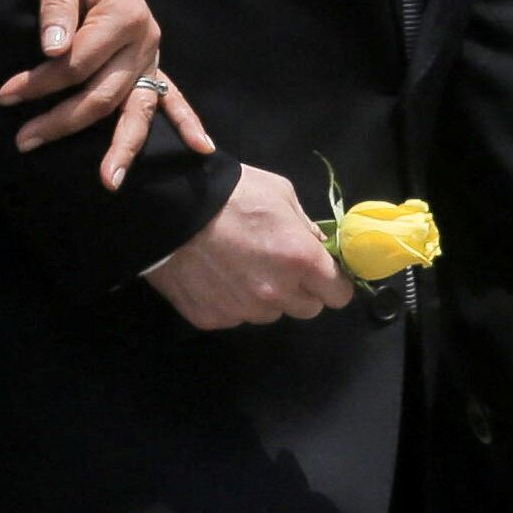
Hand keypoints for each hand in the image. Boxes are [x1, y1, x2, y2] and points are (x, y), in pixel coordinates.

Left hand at [0, 0, 211, 185]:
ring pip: (136, 108)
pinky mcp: (148, 59)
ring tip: (108, 182)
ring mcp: (150, 52)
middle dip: (63, 122)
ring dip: (122, 145)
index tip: (4, 94)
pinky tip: (201, 148)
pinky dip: (186, 121)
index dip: (39, 83)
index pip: (78, 65)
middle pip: (103, 95)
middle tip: (22, 142)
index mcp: (124, 14)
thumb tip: (52, 48)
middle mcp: (144, 38)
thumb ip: (56, 3)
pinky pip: (170, 95)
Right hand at [144, 166, 352, 328]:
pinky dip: (231, 301)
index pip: (338, 295)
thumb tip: (318, 245)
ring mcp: (243, 311)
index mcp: (301, 261)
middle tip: (280, 266)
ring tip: (242, 266)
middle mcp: (277, 293)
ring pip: (270, 314)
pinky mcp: (212, 319)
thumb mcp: (281, 194)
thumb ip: (305, 226)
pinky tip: (217, 275)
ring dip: (265, 297)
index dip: (333, 283)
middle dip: (301, 290)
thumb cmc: (233, 192)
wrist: (173, 207)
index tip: (324, 274)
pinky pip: (235, 316)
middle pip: (307, 309)